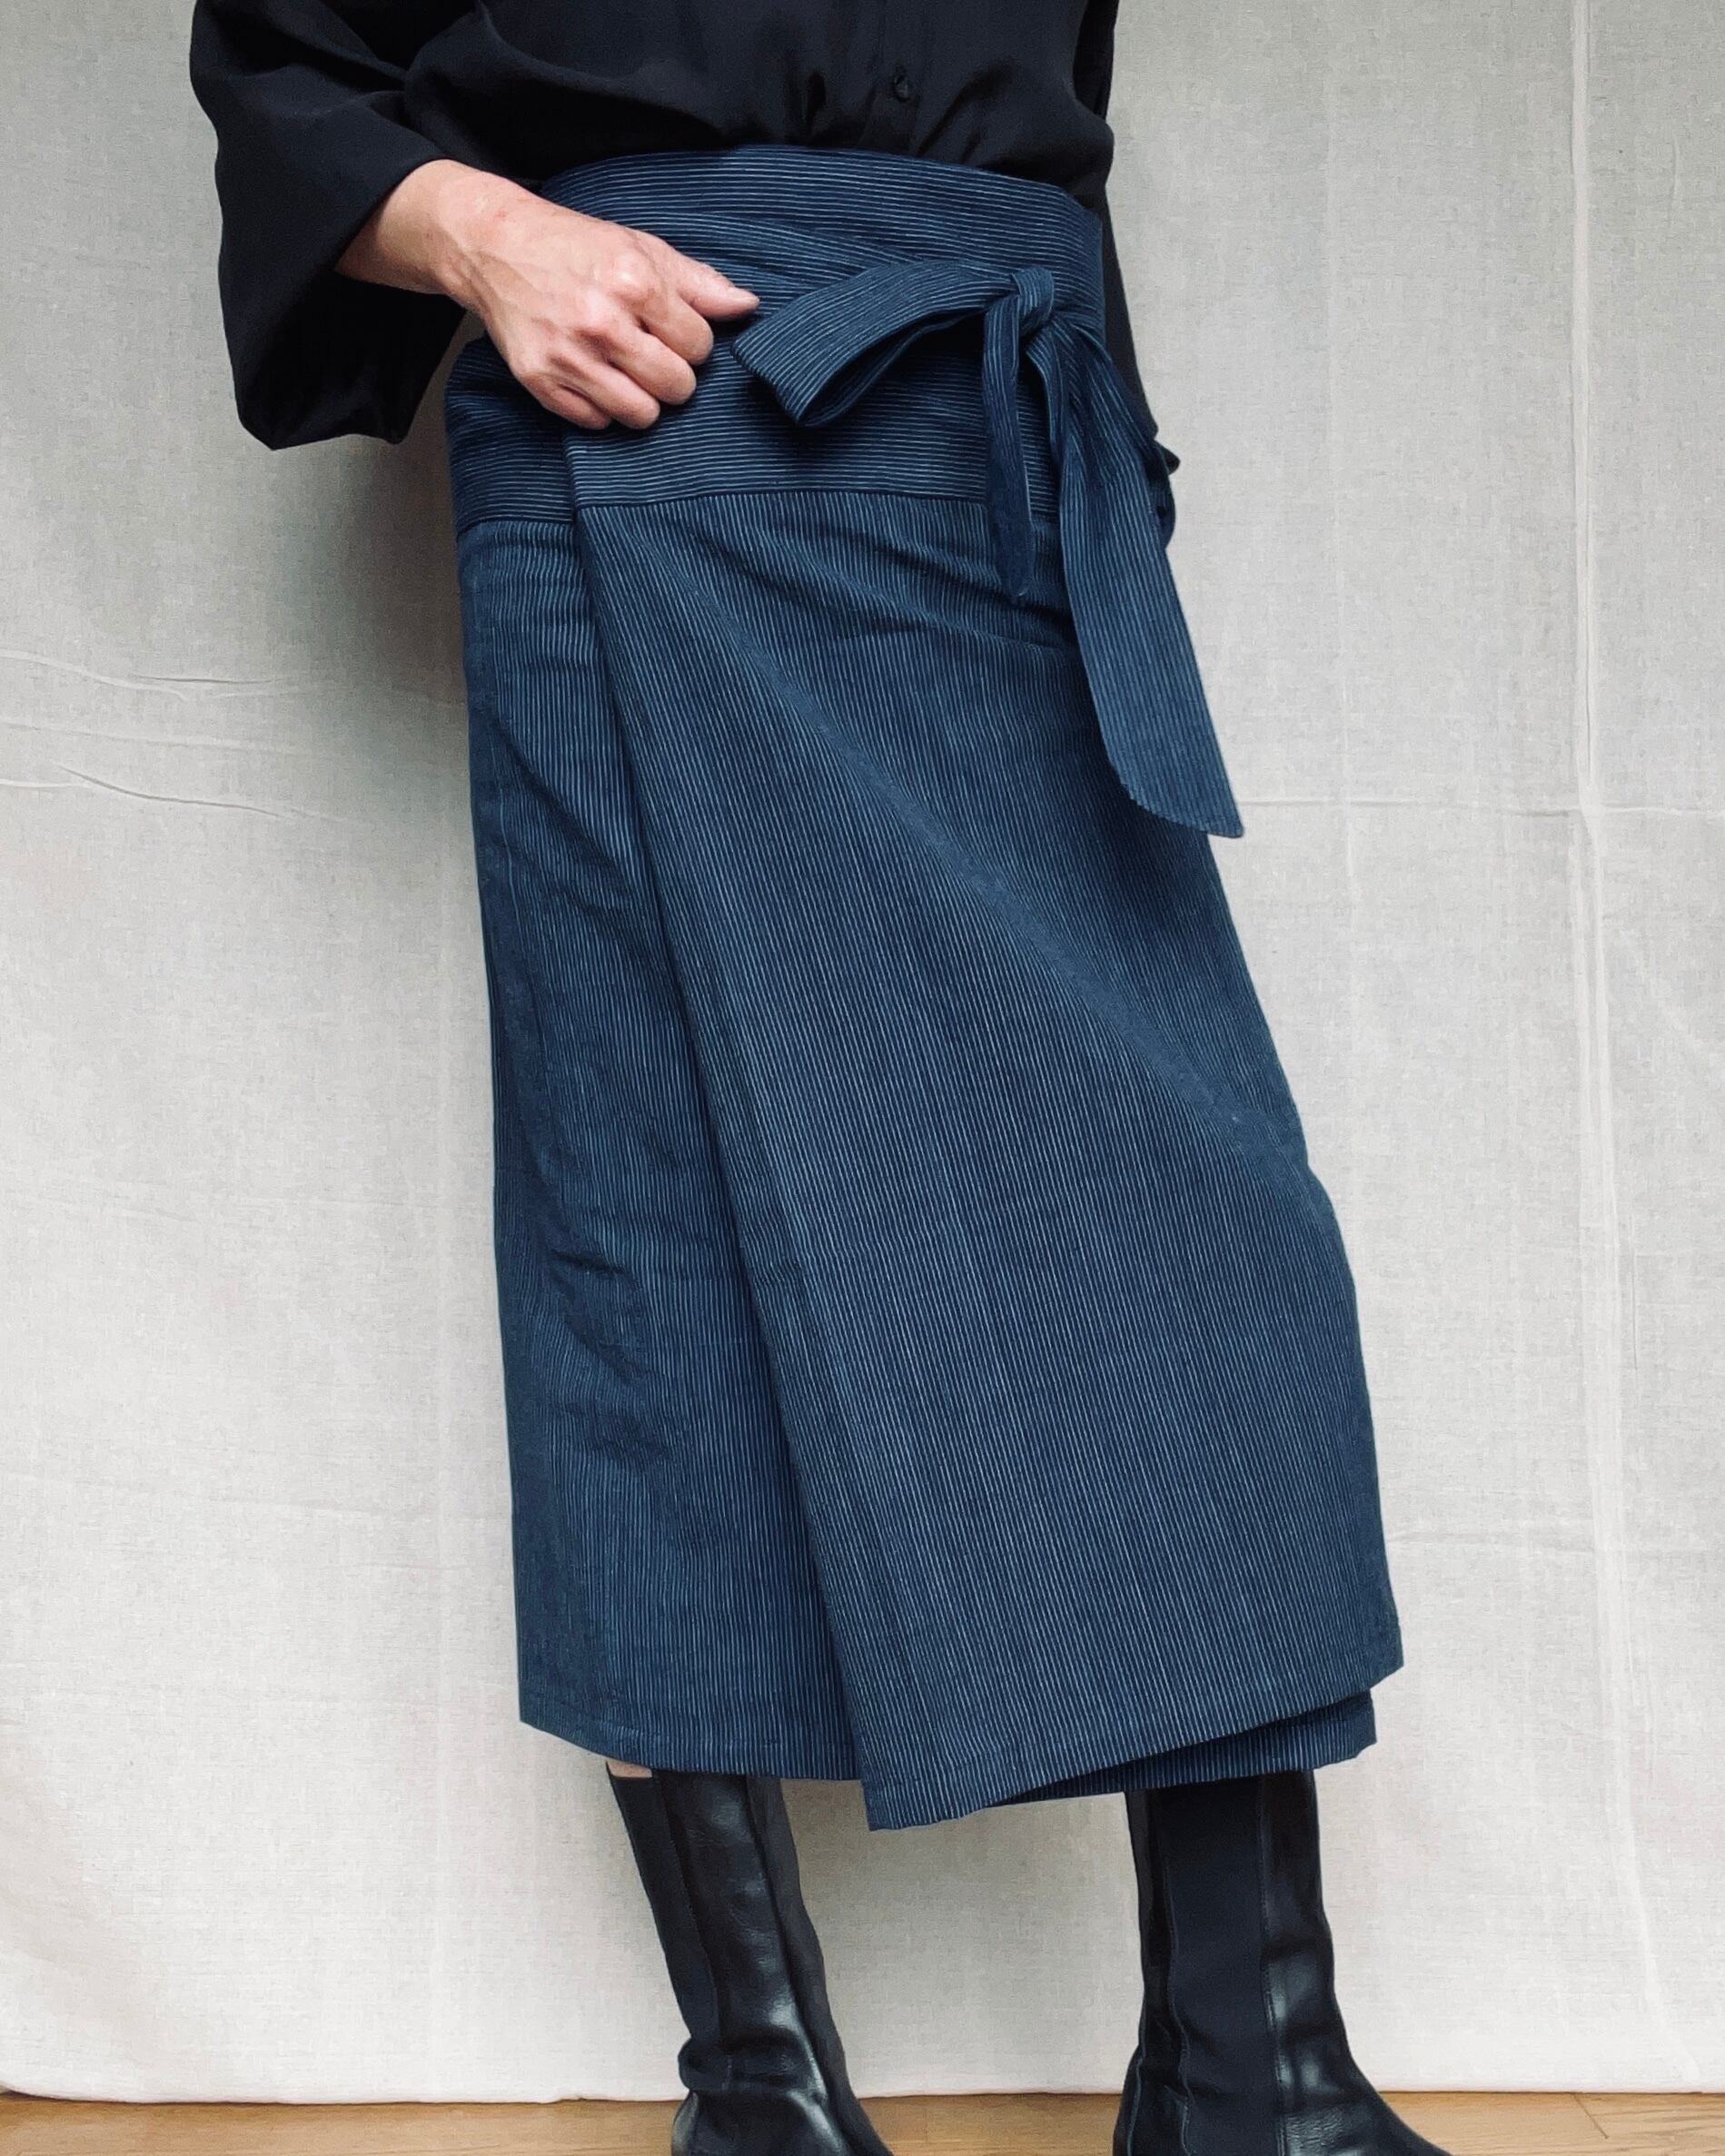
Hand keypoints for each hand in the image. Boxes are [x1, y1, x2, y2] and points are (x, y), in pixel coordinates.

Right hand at [339, 160, 759, 428]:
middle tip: (651, 353)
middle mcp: (601, 322)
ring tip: (627, 372)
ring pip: (642, 415)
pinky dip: (602, 407)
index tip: (671, 330)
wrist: (495, 246)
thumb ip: (698, 283)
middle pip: (677, 386)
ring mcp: (569, 356)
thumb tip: (748, 307)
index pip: (699, 345)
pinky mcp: (541, 381)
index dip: (691, 341)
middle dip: (673, 374)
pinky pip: (598, 422)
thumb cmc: (576, 247)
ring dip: (643, 399)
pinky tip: (593, 377)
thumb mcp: (640, 249)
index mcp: (633, 283)